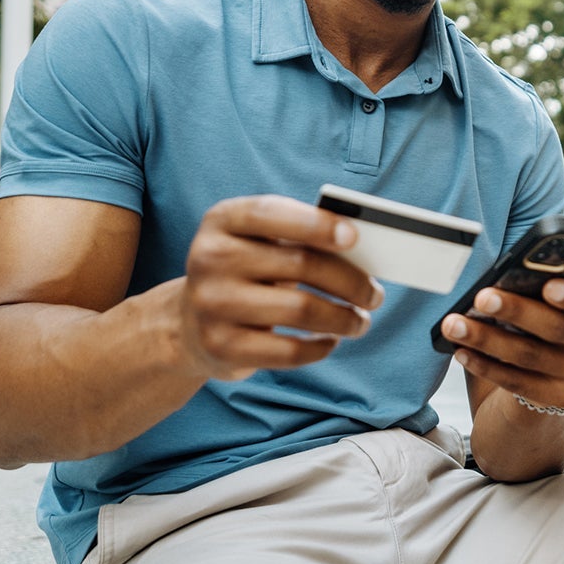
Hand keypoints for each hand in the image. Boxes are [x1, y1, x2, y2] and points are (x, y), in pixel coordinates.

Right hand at [180, 195, 383, 380]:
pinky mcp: (221, 347)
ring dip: (344, 318)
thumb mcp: (258, 243)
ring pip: (301, 310)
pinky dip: (320, 347)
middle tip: (375, 295)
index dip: (317, 223)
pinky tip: (330, 341)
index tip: (354, 237)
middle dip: (351, 281)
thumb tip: (360, 252)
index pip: (273, 213)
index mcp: (222, 220)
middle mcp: (210, 258)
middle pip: (301, 265)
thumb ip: (299, 237)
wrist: (189, 324)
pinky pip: (288, 350)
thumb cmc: (245, 273)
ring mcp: (212, 304)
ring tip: (360, 321)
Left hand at [440, 278, 563, 410]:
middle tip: (482, 297)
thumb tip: (504, 275)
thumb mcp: (559, 298)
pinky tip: (461, 351)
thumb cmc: (550, 314)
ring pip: (530, 356)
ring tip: (454, 324)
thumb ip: (545, 284)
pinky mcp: (560, 400)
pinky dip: (485, 365)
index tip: (548, 286)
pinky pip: (517, 383)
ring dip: (487, 338)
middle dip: (516, 311)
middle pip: (558, 328)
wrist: (557, 371)